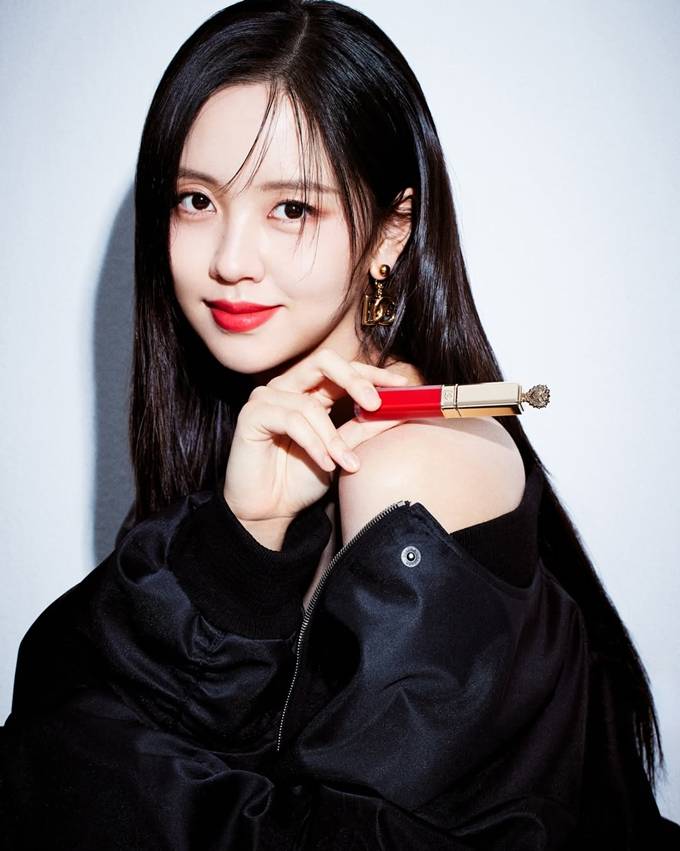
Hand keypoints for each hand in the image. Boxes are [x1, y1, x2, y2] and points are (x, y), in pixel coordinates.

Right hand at [223, 348, 410, 525]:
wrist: (269, 510)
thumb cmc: (300, 480)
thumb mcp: (342, 452)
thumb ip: (365, 429)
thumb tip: (399, 410)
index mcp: (310, 391)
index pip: (343, 368)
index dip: (372, 373)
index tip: (401, 387)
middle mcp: (288, 388)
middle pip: (324, 361)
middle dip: (355, 380)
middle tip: (375, 404)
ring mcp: (267, 398)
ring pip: (311, 404)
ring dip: (333, 438)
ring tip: (345, 463)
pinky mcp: (252, 414)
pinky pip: (291, 420)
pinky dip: (314, 444)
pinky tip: (324, 464)